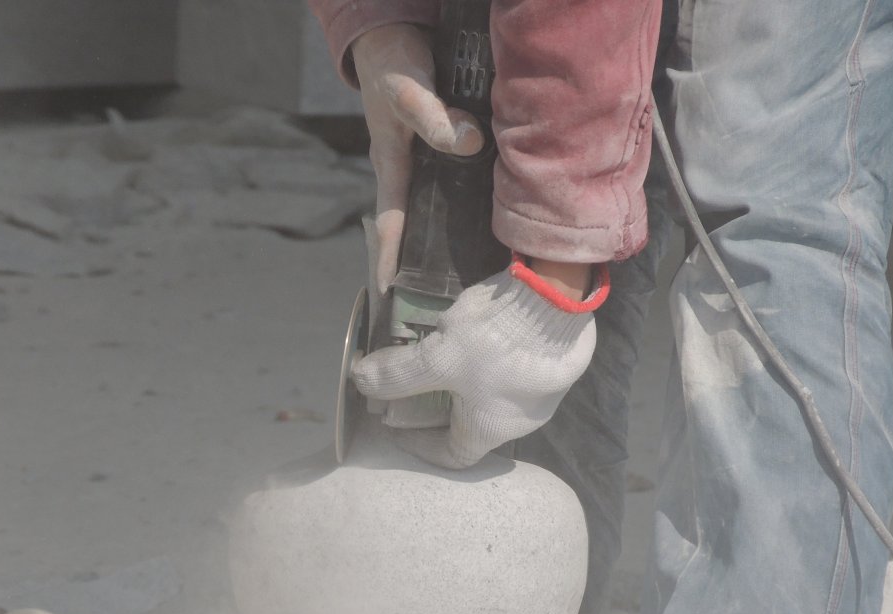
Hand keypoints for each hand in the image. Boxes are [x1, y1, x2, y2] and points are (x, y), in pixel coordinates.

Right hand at [351, 23, 484, 294]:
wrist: (398, 33)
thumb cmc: (394, 64)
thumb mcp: (408, 89)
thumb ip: (434, 117)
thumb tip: (471, 143)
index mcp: (392, 166)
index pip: (390, 223)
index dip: (389, 259)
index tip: (389, 295)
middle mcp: (411, 173)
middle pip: (418, 227)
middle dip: (426, 263)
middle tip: (446, 301)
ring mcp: (429, 164)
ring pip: (444, 209)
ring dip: (457, 239)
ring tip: (481, 275)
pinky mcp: (449, 150)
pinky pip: (464, 185)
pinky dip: (478, 205)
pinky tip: (503, 221)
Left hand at [352, 265, 605, 468]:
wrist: (559, 297)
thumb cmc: (495, 341)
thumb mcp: (436, 358)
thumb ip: (397, 374)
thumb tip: (360, 381)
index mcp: (490, 430)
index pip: (451, 456)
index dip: (420, 445)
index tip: (397, 424)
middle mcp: (521, 421)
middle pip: (471, 425)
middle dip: (438, 409)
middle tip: (414, 384)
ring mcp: (542, 392)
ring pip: (493, 396)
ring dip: (463, 383)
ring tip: (440, 356)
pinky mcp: (554, 363)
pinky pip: (512, 372)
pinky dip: (487, 364)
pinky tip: (475, 337)